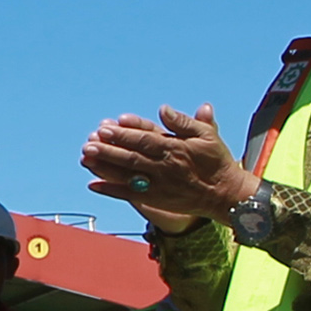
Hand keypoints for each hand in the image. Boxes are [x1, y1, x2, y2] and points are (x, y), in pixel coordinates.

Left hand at [79, 107, 250, 227]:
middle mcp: (164, 167)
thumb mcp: (207, 135)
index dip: (125, 133)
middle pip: (132, 157)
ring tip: (86, 158)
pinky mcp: (156, 199)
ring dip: (105, 168)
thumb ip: (184, 122)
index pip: (145, 139)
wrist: (224, 194)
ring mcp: (158, 185)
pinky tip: (93, 184)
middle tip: (89, 142)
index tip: (106, 127)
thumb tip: (163, 110)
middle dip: (109, 150)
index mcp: (176, 148)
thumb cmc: (215, 161)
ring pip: (127, 176)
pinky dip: (111, 190)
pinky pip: (130, 195)